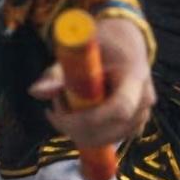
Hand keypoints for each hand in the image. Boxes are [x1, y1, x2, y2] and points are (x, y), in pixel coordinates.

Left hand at [29, 15, 154, 150]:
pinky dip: (87, 132)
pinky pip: (108, 138)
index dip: (90, 118)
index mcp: (135, 76)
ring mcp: (142, 114)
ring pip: (107, 139)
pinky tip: (74, 113)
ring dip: (79, 131)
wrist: (128, 40)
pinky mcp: (134, 124)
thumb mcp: (79, 50)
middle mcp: (144, 99)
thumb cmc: (103, 42)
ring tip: (63, 104)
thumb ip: (57, 72)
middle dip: (76, 127)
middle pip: (111, 130)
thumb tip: (35, 92)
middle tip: (53, 108)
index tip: (61, 109)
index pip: (120, 109)